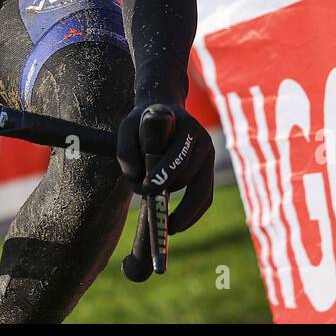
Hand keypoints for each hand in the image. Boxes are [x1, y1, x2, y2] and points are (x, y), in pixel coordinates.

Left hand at [116, 101, 214, 232]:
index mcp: (186, 126)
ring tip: (159, 211)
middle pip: (187, 176)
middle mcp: (203, 140)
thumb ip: (126, 151)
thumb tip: (136, 182)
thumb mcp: (128, 127)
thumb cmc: (144, 121)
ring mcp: (209, 155)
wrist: (165, 110)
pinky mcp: (208, 169)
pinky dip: (192, 215)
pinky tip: (175, 225)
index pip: (177, 155)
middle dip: (168, 192)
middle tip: (152, 212)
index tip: (146, 189)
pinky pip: (205, 197)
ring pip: (196, 189)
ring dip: (177, 201)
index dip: (163, 173)